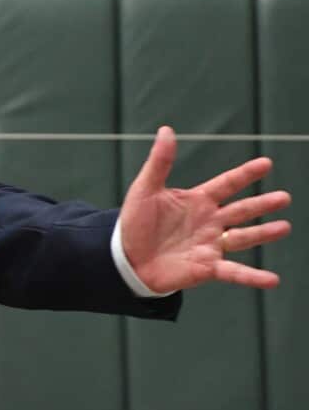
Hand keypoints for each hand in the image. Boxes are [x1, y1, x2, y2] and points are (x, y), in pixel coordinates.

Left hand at [121, 126, 291, 291]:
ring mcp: (210, 245)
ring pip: (243, 238)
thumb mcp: (145, 189)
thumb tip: (166, 130)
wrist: (125, 258)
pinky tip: (272, 279)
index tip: (266, 163)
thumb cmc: (134, 222)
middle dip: (262, 204)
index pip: (227, 184)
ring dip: (263, 233)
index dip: (245, 174)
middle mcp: (209, 222)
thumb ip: (159, 162)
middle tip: (284, 197)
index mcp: (197, 201)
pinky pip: (234, 272)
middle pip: (241, 210)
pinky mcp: (207, 267)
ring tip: (284, 227)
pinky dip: (253, 277)